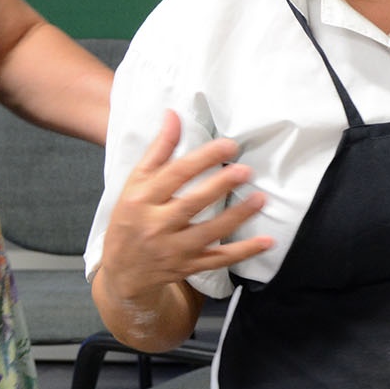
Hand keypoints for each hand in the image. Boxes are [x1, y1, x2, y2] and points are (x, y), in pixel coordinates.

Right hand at [96, 110, 271, 302]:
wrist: (122, 272)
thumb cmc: (130, 220)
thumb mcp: (135, 184)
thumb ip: (158, 151)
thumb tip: (173, 116)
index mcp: (142, 200)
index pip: (175, 175)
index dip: (202, 159)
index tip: (228, 145)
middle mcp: (157, 225)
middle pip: (192, 203)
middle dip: (220, 186)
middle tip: (245, 170)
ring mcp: (174, 249)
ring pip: (210, 232)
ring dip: (237, 216)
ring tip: (260, 198)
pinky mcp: (189, 266)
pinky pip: (220, 260)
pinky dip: (244, 252)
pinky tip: (266, 242)